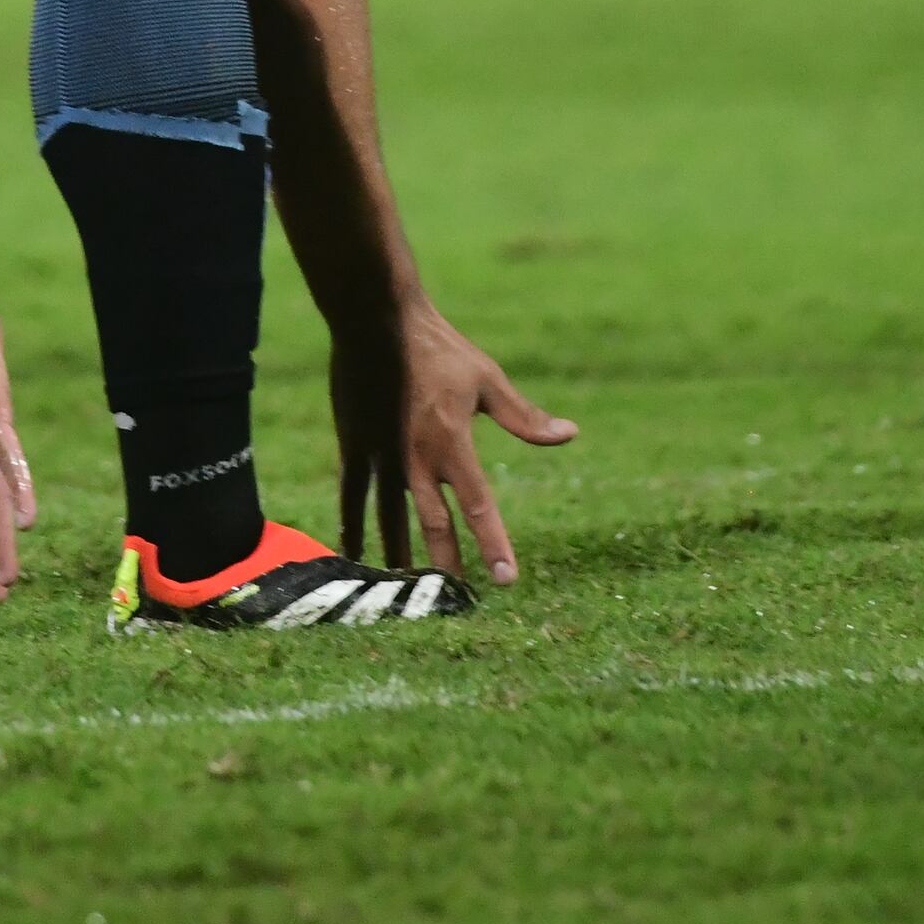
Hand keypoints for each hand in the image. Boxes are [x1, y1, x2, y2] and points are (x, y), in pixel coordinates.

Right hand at [328, 300, 577, 583]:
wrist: (376, 320)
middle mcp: (417, 459)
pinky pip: (354, 496)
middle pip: (434, 526)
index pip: (479, 506)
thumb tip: (568, 435)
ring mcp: (382, 456)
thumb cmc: (438, 348)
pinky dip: (355, 527)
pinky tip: (357, 555)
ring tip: (409, 595)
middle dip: (448, 566)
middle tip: (459, 602)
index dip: (493, 544)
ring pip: (391, 520)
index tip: (506, 580)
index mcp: (453, 444)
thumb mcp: (488, 380)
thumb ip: (524, 417)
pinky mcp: (357, 447)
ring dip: (401, 558)